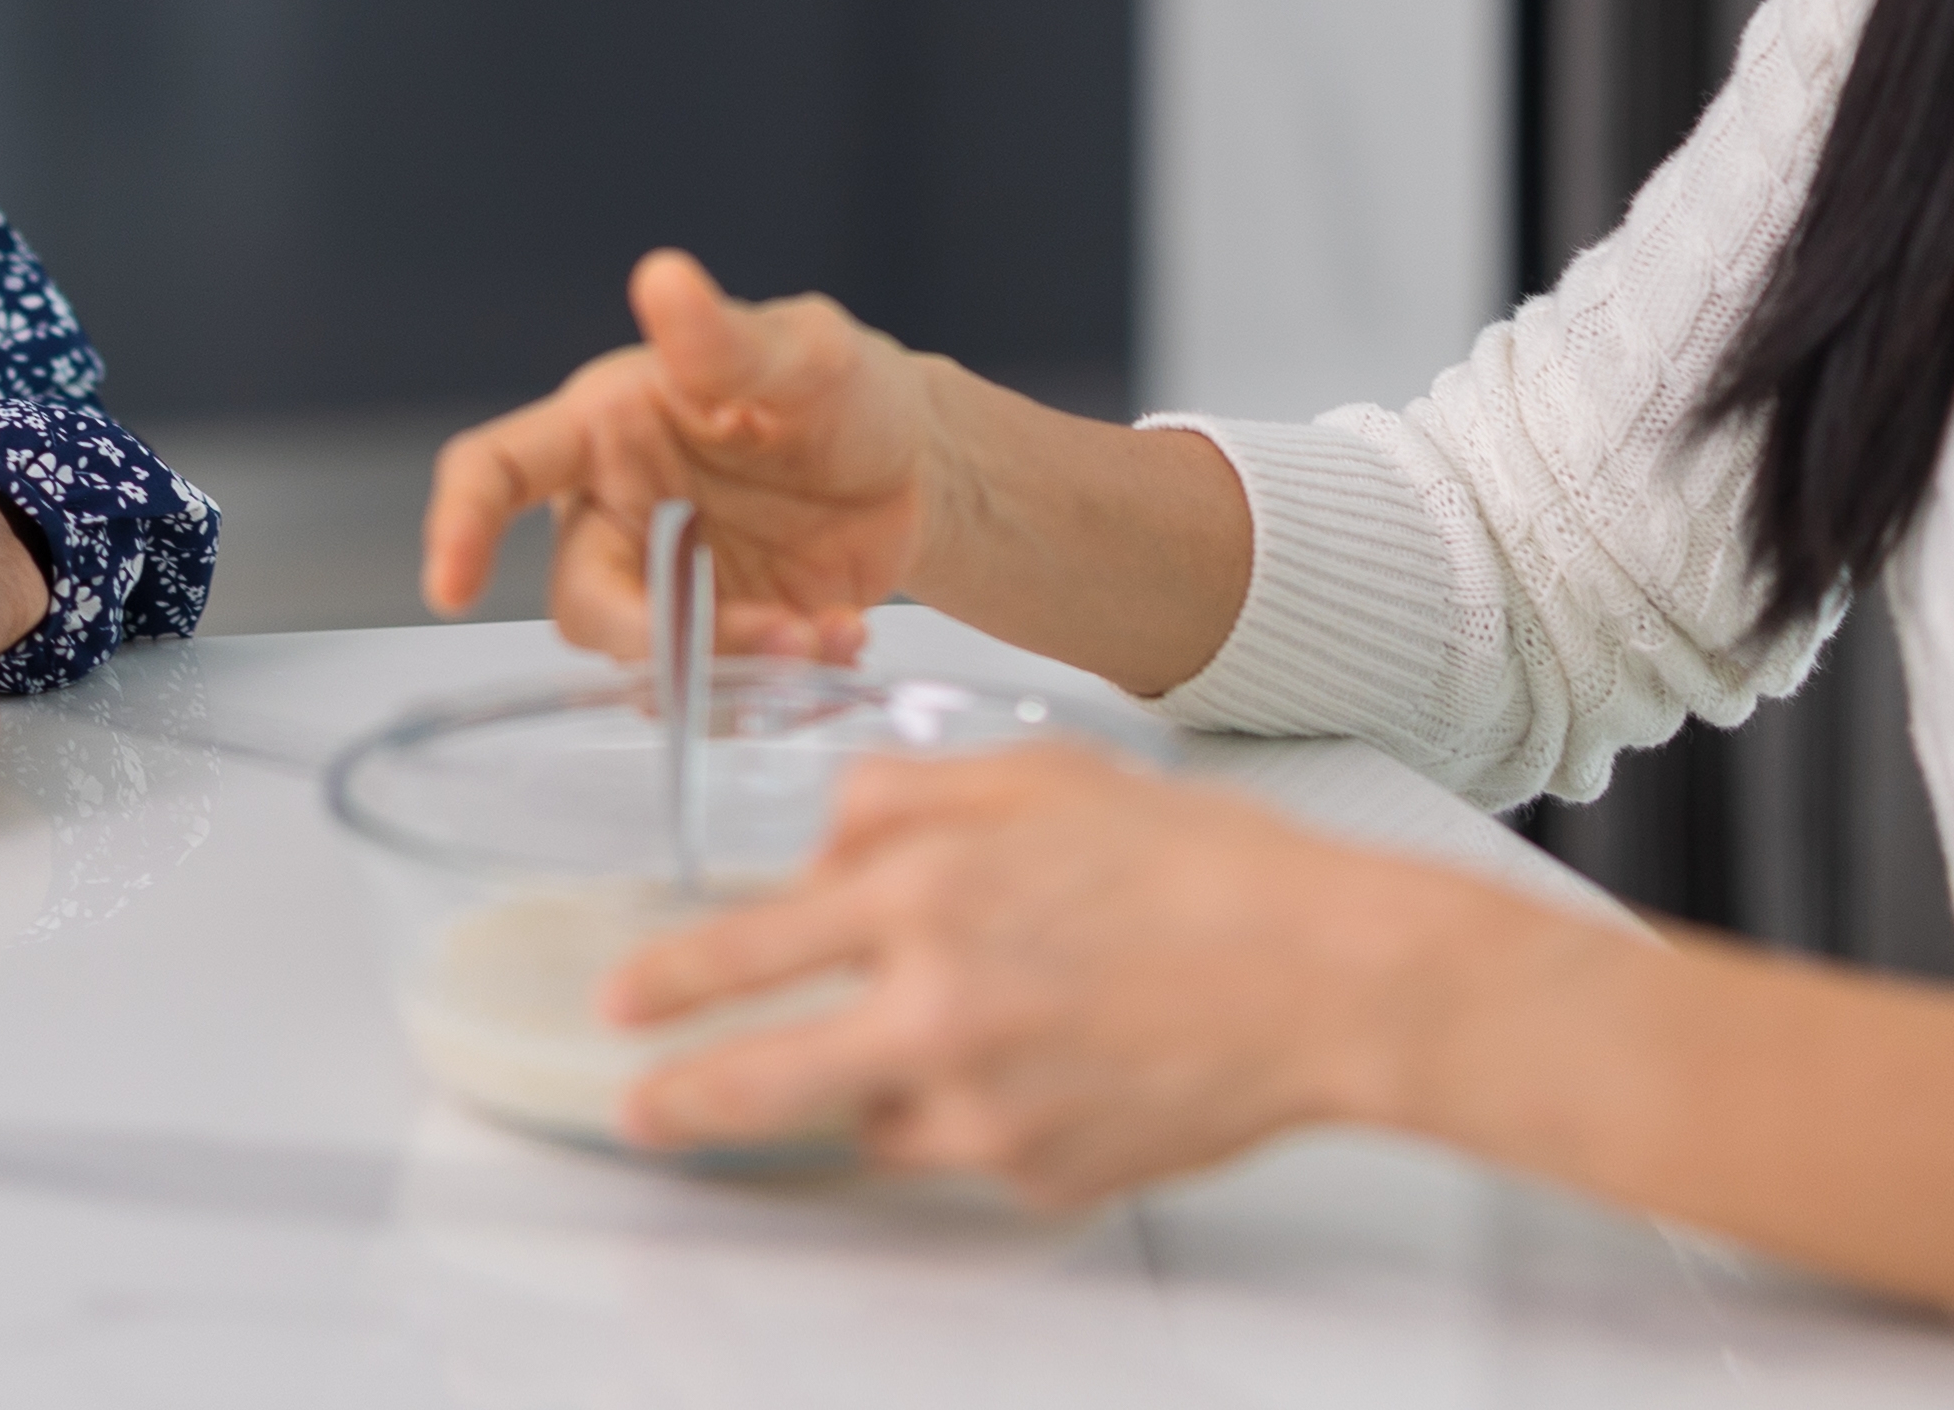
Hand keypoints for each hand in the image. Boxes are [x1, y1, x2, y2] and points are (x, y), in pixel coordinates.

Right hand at [422, 250, 945, 660]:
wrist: (915, 465)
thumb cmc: (837, 385)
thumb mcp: (802, 352)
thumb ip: (729, 340)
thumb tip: (664, 278)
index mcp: (604, 431)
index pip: (499, 470)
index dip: (460, 524)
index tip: (448, 590)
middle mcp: (619, 516)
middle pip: (582, 601)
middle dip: (655, 639)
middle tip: (757, 637)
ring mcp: (669, 588)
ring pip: (652, 665)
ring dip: (730, 672)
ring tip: (821, 637)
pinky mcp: (724, 642)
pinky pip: (723, 692)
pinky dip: (783, 685)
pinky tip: (843, 636)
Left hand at [603, 745, 1494, 1205]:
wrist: (1331, 979)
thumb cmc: (1206, 867)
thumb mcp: (1042, 775)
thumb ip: (906, 799)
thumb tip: (821, 849)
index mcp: (929, 892)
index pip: (747, 949)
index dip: (669, 982)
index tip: (623, 1003)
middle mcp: (937, 1009)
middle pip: (759, 1082)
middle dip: (682, 1100)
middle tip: (643, 1106)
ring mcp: (985, 1110)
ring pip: (866, 1125)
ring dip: (868, 1094)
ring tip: (943, 1046)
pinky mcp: (1036, 1179)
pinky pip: (960, 1154)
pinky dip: (972, 1118)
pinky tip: (1048, 1064)